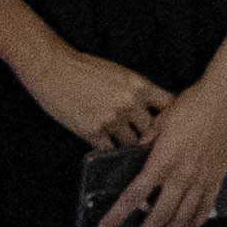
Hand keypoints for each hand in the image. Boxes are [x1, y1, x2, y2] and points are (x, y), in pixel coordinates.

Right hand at [25, 40, 174, 152]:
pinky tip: (112, 157)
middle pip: (153, 130)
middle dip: (153, 139)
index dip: (173, 117)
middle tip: (156, 151)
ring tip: (134, 158)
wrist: (53, 69)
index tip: (173, 125)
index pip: (169, 105)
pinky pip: (110, 151)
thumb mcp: (119, 72)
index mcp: (139, 85)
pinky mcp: (93, 132)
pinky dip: (111, 154)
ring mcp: (112, 120)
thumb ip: (136, 90)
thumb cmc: (84, 67)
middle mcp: (129, 104)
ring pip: (132, 145)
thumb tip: (151, 108)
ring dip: (132, 150)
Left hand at [99, 71, 226, 226]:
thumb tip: (138, 151)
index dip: (117, 215)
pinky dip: (197, 219)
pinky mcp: (219, 177)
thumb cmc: (193, 105)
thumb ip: (148, 140)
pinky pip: (207, 206)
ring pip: (184, 216)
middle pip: (160, 214)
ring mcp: (202, 180)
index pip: (134, 196)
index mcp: (161, 162)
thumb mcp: (161, 120)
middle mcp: (181, 177)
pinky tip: (191, 224)